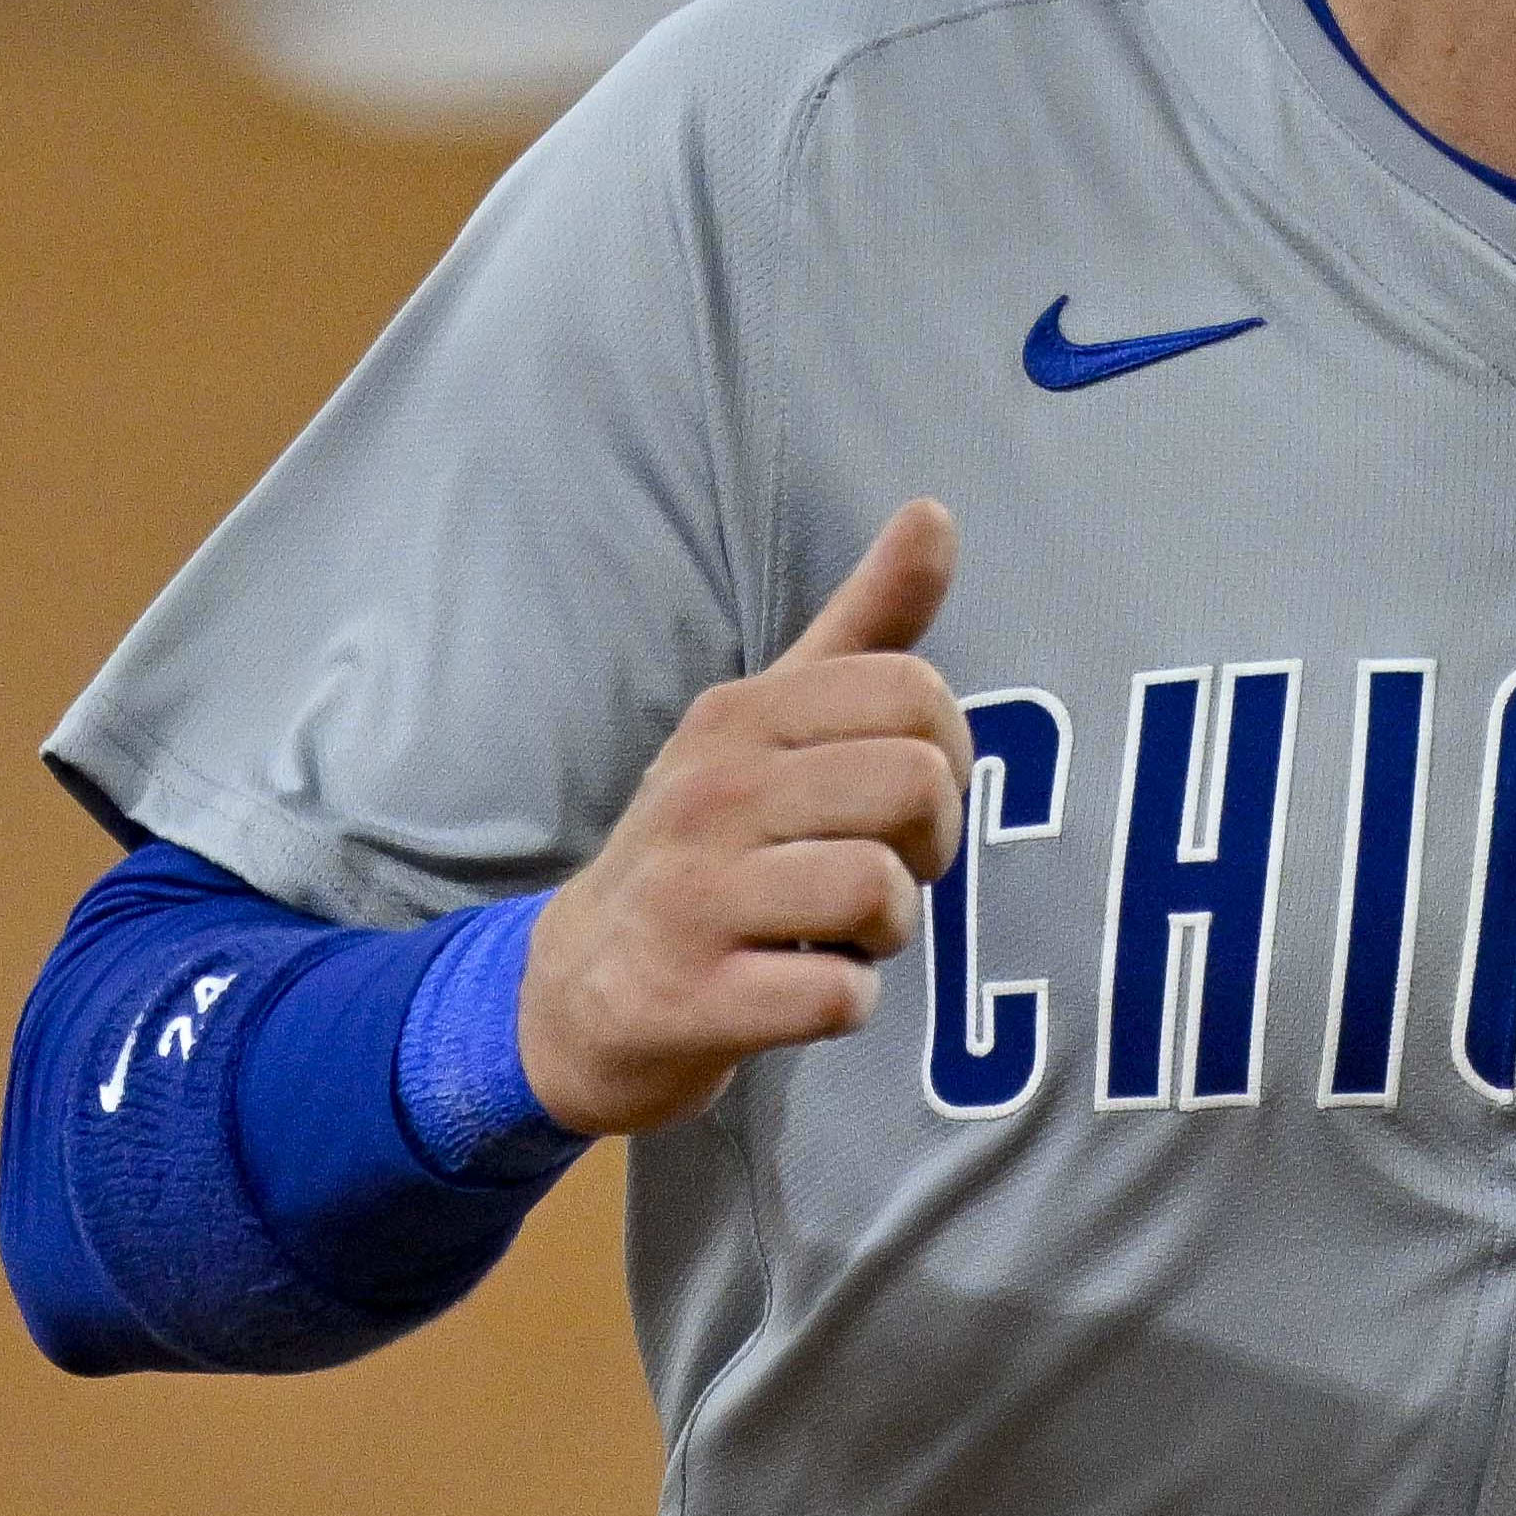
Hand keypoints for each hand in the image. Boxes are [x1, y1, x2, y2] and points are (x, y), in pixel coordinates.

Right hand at [514, 498, 965, 1134]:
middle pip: (916, 786)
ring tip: (827, 932)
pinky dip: (845, 1003)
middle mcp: (709, 791)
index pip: (915, 693)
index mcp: (741, 716)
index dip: (943, 757)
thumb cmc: (708, 846)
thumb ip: (866, 625)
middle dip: (927, 848)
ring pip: (879, 891)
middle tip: (869, 873)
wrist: (573, 994)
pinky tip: (795, 987)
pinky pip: (838, 996)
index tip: (891, 801)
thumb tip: (936, 511)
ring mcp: (690, 896)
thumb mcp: (773, 724)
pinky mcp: (688, 999)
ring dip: (885, 933)